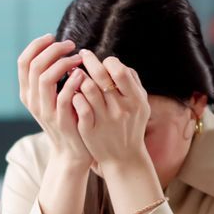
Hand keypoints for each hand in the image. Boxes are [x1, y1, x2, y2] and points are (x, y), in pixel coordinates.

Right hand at [16, 35, 88, 164]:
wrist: (71, 152)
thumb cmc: (67, 118)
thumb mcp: (52, 98)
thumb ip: (50, 77)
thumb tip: (57, 48)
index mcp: (27, 92)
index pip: (23, 61)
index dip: (37, 45)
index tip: (53, 37)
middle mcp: (32, 101)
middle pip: (34, 65)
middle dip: (53, 50)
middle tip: (71, 45)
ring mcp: (44, 111)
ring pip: (44, 77)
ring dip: (63, 63)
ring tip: (78, 58)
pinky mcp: (60, 120)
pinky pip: (63, 96)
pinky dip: (73, 81)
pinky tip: (83, 74)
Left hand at [70, 50, 150, 173]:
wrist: (124, 158)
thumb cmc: (131, 126)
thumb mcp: (141, 105)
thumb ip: (133, 83)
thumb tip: (117, 63)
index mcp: (135, 100)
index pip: (120, 71)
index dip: (109, 62)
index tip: (102, 61)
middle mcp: (121, 108)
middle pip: (101, 76)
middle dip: (89, 61)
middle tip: (82, 55)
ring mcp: (105, 119)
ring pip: (88, 87)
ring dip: (79, 77)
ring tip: (75, 73)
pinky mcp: (91, 129)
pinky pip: (79, 105)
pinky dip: (75, 95)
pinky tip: (73, 92)